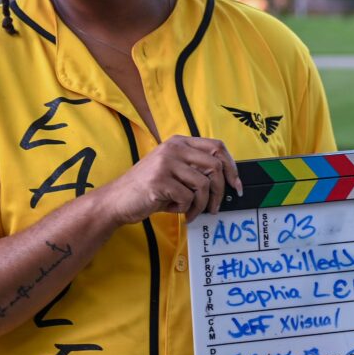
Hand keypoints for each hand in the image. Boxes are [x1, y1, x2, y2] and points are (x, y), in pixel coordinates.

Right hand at [100, 136, 241, 223]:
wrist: (116, 200)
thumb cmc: (148, 189)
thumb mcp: (172, 171)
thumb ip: (195, 169)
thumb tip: (227, 181)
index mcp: (179, 142)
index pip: (217, 146)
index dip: (232, 166)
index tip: (236, 185)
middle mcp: (173, 148)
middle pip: (215, 166)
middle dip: (219, 191)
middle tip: (214, 208)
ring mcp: (165, 163)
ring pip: (203, 184)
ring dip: (200, 205)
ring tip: (190, 212)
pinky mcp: (159, 181)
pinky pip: (187, 198)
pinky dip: (185, 209)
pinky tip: (173, 210)